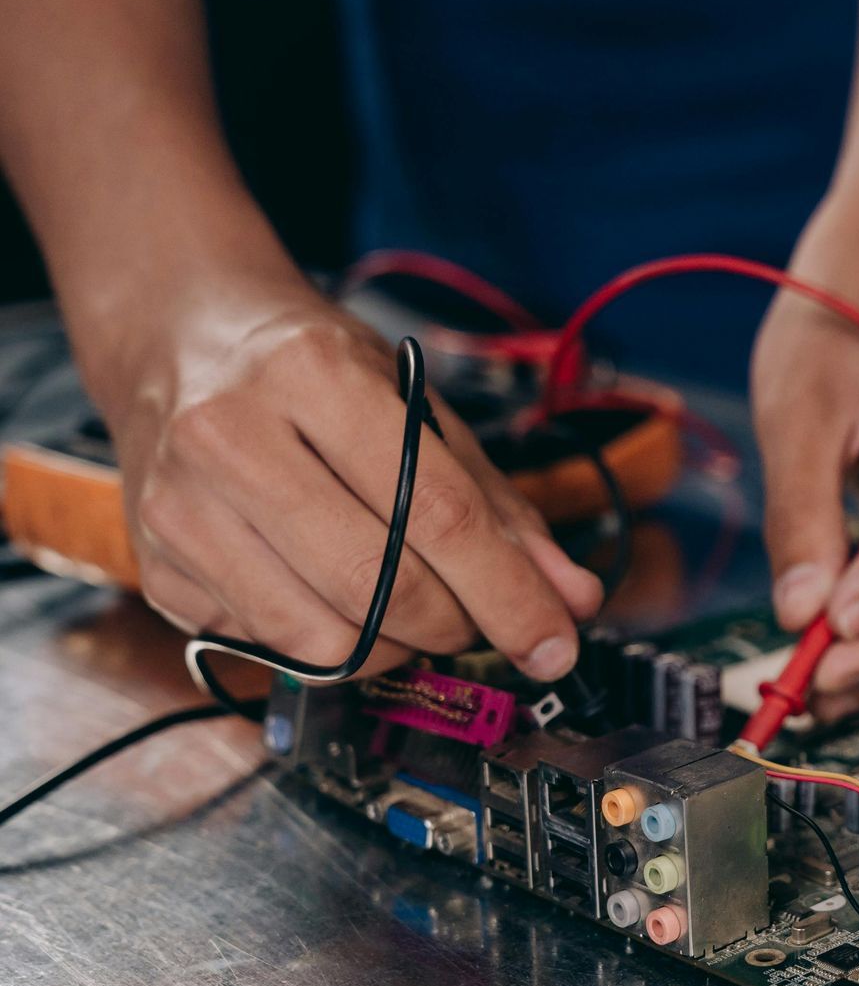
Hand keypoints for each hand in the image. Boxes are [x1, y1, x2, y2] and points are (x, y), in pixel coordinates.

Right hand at [93, 283, 602, 679]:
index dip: (509, 593)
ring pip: (324, 639)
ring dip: (395, 646)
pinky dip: (331, 645)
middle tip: (481, 620)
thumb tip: (572, 598)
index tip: (555, 642)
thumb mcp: (418, 407)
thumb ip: (500, 508)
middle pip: (379, 586)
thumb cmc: (313, 371)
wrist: (180, 337)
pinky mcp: (160, 569)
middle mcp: (232, 437)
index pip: (437, 513)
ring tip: (412, 609)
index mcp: (314, 376)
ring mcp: (182, 508)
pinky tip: (338, 599)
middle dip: (455, 624)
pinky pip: (273, 648)